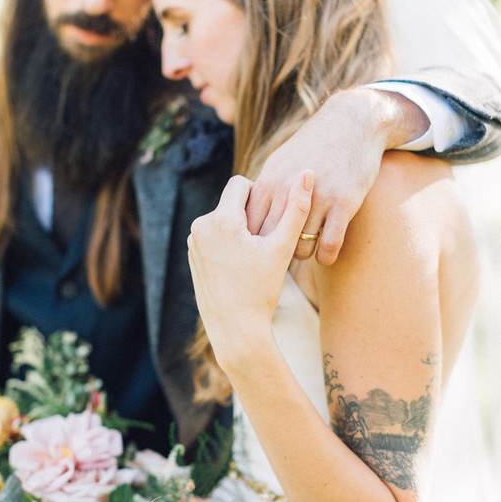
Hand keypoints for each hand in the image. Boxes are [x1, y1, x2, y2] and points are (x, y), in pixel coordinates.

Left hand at [188, 172, 311, 367]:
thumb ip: (296, 208)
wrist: (236, 329)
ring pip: (224, 219)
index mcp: (220, 220)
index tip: (270, 222)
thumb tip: (308, 171)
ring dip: (240, 229)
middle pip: (231, 202)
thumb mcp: (282, 248)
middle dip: (250, 215)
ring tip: (254, 256)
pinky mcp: (193, 255)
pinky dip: (229, 242)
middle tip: (264, 242)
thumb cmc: (261, 290)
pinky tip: (241, 266)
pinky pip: (214, 235)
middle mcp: (200, 226)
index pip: (241, 184)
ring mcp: (193, 242)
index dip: (261, 197)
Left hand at [246, 87, 428, 264]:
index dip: (250, 243)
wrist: (352, 123)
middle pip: (271, 239)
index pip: (249, 224)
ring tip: (302, 254)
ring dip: (300, 255)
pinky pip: (329, 245)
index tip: (256, 253)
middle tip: (277, 261)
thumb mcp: (279, 162)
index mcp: (269, 181)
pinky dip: (326, 257)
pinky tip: (325, 257)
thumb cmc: (313, 146)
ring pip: (299, 247)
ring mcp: (317, 197)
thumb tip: (244, 214)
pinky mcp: (344, 203)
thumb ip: (263, 190)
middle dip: (271, 255)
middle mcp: (288, 190)